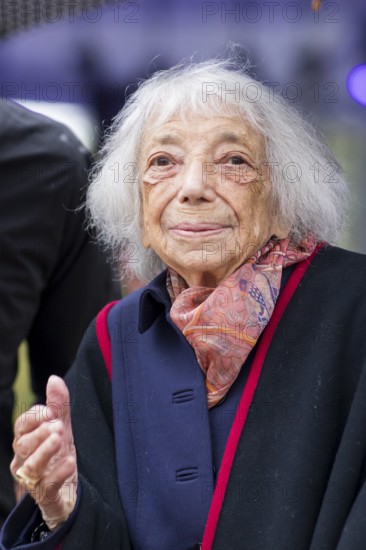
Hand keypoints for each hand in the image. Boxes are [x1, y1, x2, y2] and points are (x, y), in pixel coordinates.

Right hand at [11, 375, 77, 530]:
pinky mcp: (45, 496)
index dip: (34, 416)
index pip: (21, 425)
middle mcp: (23, 459)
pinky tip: (70, 462)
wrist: (68, 491)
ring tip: (60, 439)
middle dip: (39, 433)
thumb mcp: (62, 427)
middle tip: (58, 426)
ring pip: (31, 466)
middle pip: (22, 444)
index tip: (50, 410)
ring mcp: (32, 480)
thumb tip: (54, 378)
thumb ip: (58, 405)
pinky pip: (47, 487)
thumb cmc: (59, 455)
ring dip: (45, 451)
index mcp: (26, 440)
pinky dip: (58, 474)